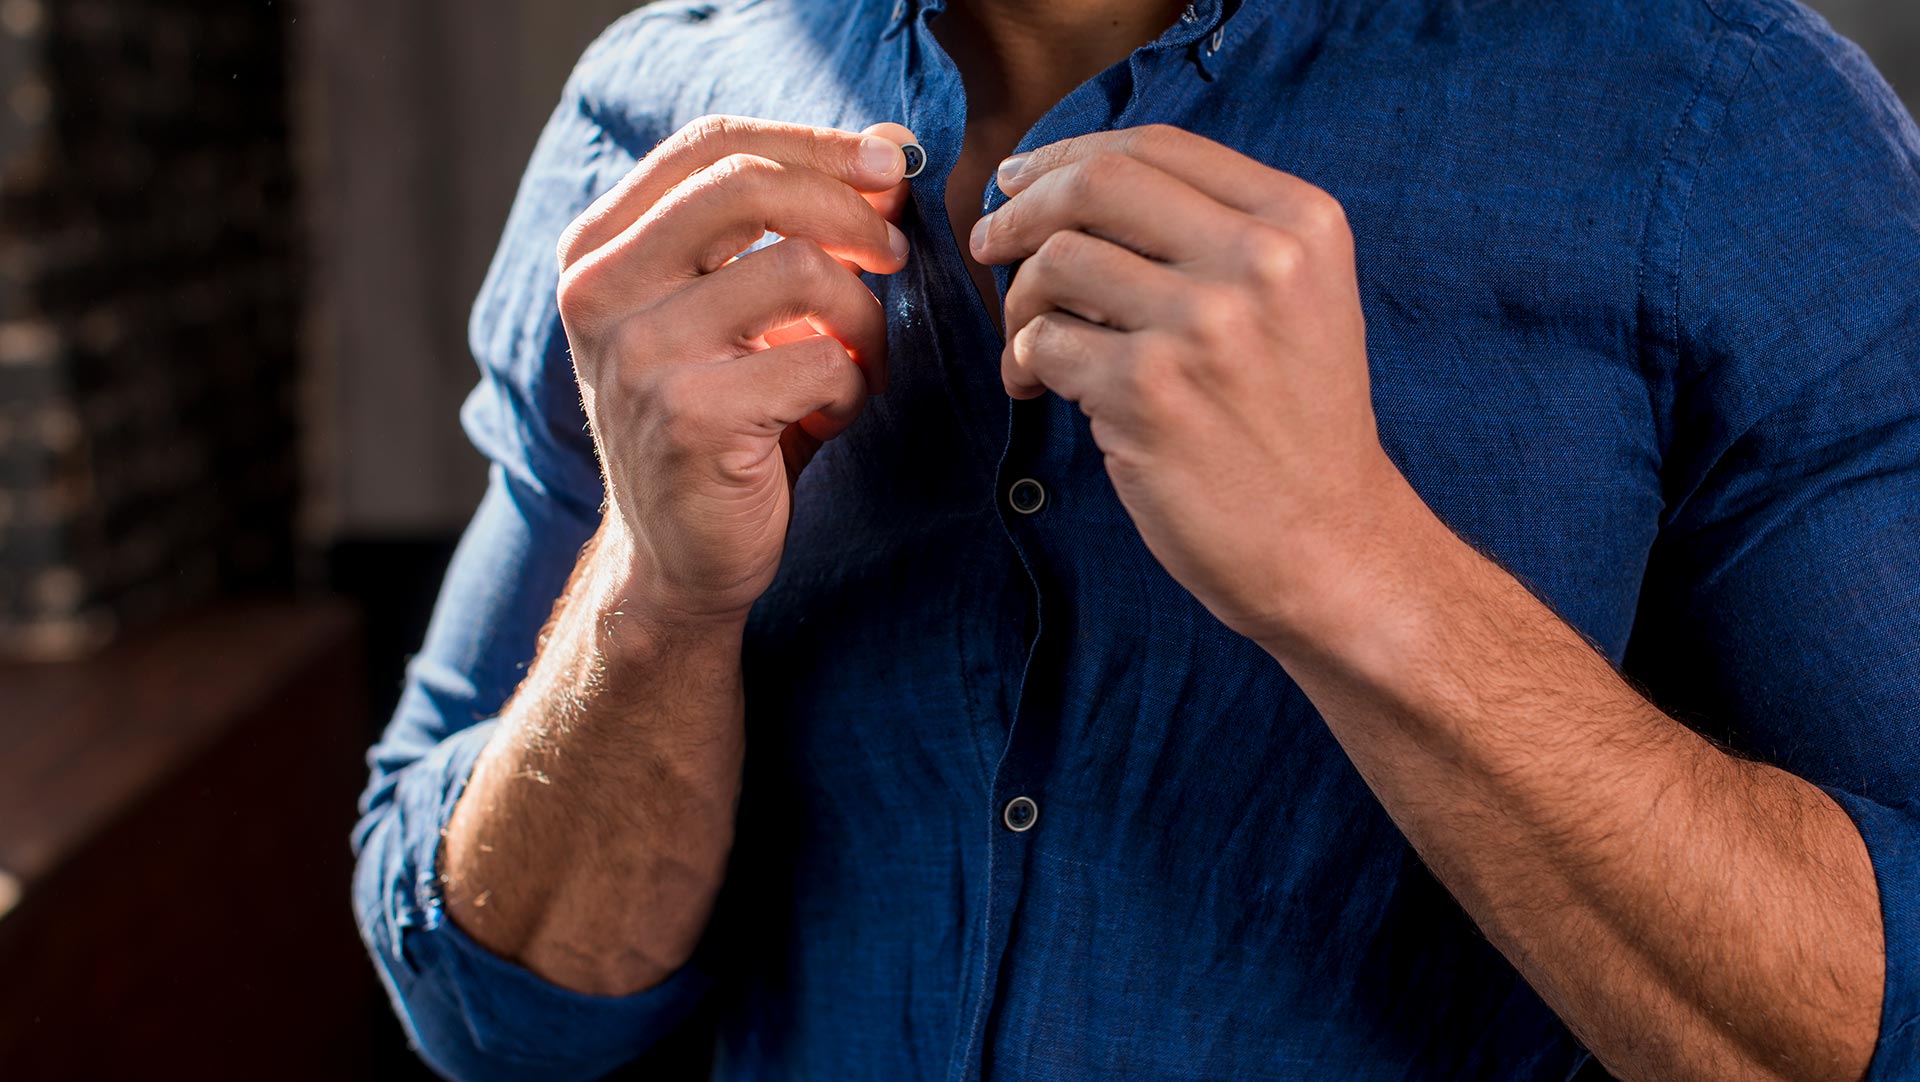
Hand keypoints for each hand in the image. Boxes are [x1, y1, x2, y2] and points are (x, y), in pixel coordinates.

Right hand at [557, 115, 915, 627]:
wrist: (677, 561)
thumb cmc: (720, 420)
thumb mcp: (733, 309)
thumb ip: (786, 227)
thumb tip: (891, 147)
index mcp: (598, 249)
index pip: (711, 145)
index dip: (814, 142)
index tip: (890, 163)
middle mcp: (600, 292)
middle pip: (750, 188)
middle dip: (850, 210)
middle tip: (896, 253)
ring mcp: (637, 354)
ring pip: (799, 270)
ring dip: (860, 316)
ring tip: (859, 359)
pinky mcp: (688, 416)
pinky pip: (819, 360)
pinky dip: (851, 386)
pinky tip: (831, 416)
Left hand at [972, 124, 1407, 646]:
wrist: (1330, 546)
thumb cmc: (1294, 425)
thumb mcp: (1298, 299)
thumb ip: (1213, 234)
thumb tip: (1067, 187)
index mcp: (1299, 222)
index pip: (1157, 147)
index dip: (1068, 154)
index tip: (1023, 180)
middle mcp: (1259, 260)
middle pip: (1096, 185)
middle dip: (1021, 208)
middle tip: (989, 242)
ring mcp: (1204, 326)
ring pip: (1056, 264)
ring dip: (1019, 304)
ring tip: (1030, 346)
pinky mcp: (1150, 394)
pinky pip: (1045, 344)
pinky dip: (1025, 363)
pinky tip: (1041, 389)